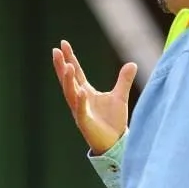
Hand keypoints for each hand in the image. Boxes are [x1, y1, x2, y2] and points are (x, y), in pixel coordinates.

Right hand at [51, 39, 137, 154]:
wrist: (115, 143)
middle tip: (56, 51)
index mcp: (85, 92)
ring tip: (67, 66)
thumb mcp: (120, 96)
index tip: (63, 44)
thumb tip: (132, 63)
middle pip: (68, 80)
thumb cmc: (113, 121)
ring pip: (70, 94)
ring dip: (68, 80)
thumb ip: (123, 80)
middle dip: (61, 66)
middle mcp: (79, 100)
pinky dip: (81, 101)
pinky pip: (81, 110)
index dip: (70, 58)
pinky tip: (81, 90)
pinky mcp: (85, 123)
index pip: (76, 72)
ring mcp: (80, 111)